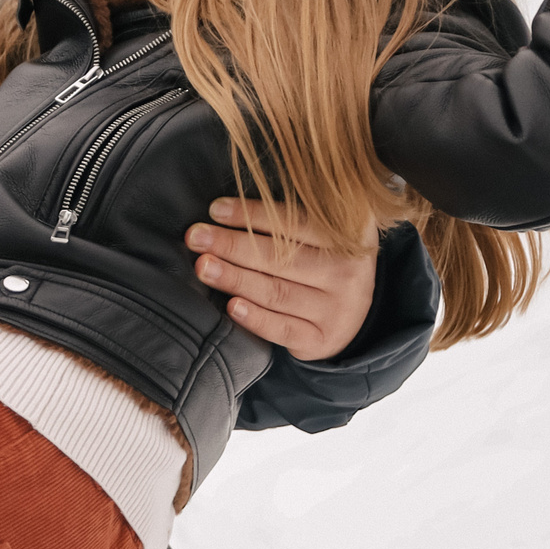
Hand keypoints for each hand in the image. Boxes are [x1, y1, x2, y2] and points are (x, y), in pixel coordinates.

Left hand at [186, 199, 375, 362]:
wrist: (353, 315)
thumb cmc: (322, 264)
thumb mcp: (320, 236)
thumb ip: (287, 222)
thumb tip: (224, 209)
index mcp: (347, 235)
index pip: (293, 222)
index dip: (251, 215)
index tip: (214, 210)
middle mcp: (347, 272)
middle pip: (280, 257)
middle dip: (232, 246)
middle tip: (196, 237)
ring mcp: (338, 309)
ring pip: (277, 292)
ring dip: (235, 278)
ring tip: (204, 267)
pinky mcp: (323, 339)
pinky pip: (283, 329)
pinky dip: (256, 318)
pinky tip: (232, 306)